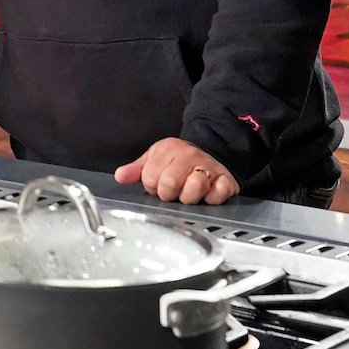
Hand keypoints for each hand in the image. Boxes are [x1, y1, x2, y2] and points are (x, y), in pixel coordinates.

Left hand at [114, 137, 239, 204]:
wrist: (211, 153)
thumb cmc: (178, 160)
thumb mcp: (154, 159)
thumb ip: (136, 170)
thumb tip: (121, 176)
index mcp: (168, 149)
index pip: (150, 178)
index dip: (152, 186)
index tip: (158, 184)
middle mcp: (190, 155)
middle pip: (170, 184)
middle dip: (169, 194)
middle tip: (173, 191)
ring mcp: (210, 166)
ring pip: (194, 188)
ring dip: (189, 197)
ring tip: (188, 192)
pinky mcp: (227, 179)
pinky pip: (217, 195)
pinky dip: (212, 199)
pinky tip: (207, 194)